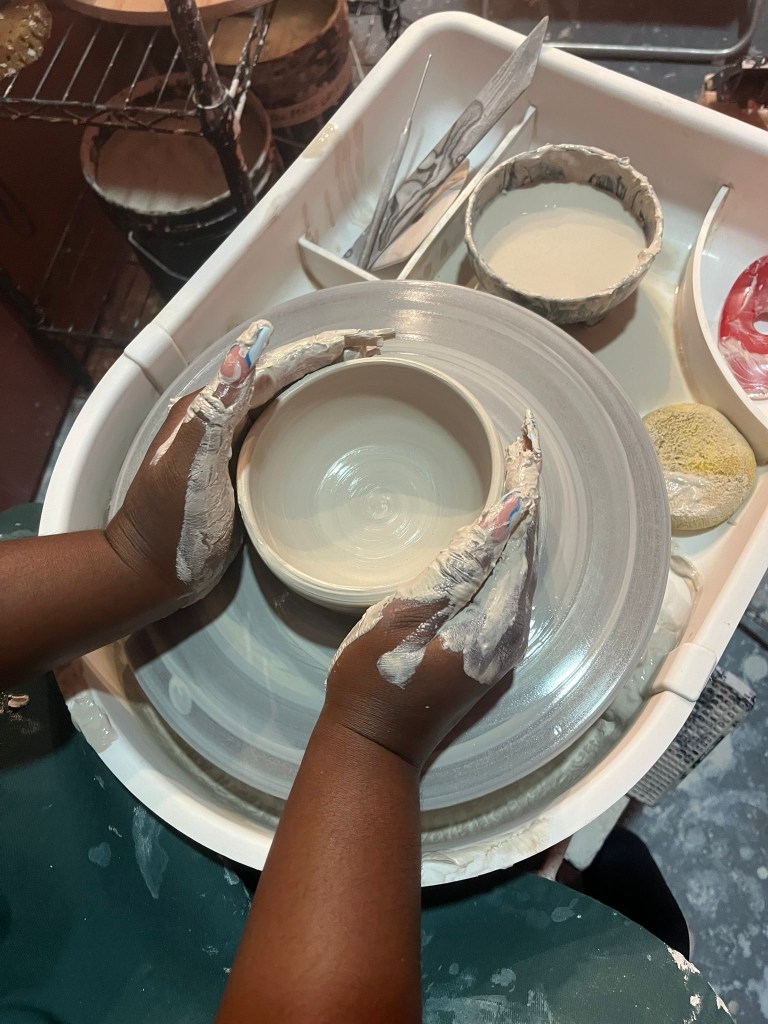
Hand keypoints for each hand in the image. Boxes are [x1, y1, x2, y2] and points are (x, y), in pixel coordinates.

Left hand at [105, 324, 391, 605]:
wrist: (150, 571)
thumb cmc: (169, 524)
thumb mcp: (190, 466)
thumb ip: (213, 412)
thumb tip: (243, 351)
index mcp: (210, 409)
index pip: (270, 368)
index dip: (312, 352)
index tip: (355, 342)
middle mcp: (222, 419)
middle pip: (281, 379)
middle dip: (323, 362)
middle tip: (369, 354)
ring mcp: (233, 445)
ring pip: (283, 404)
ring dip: (319, 388)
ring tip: (360, 379)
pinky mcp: (243, 471)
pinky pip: (282, 434)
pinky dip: (310, 422)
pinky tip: (332, 429)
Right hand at [325, 413, 541, 769]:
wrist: (377, 746)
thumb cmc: (374, 680)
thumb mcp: (404, 616)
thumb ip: (458, 568)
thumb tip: (506, 519)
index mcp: (494, 618)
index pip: (520, 535)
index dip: (525, 485)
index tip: (525, 439)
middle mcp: (512, 629)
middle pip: (529, 547)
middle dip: (528, 493)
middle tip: (521, 444)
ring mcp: (506, 644)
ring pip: (523, 566)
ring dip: (522, 519)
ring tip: (514, 472)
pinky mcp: (494, 651)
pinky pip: (510, 586)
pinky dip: (509, 549)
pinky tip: (499, 530)